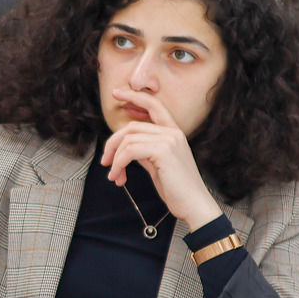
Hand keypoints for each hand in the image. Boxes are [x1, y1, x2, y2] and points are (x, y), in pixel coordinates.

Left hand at [101, 90, 221, 230]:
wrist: (194, 205)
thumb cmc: (176, 189)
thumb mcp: (157, 165)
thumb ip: (144, 152)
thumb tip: (123, 149)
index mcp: (173, 133)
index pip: (154, 105)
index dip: (134, 96)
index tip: (116, 93)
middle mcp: (173, 132)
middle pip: (131, 127)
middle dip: (112, 144)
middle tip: (104, 162)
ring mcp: (169, 140)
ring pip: (128, 140)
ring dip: (114, 159)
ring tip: (114, 176)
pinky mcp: (164, 151)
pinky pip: (130, 151)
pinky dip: (119, 164)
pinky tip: (118, 177)